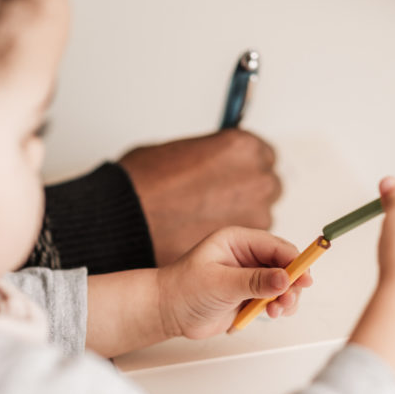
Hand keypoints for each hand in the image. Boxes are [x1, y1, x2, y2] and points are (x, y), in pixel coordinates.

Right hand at [119, 131, 281, 265]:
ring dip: (242, 219)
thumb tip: (218, 160)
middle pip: (266, 186)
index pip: (263, 156)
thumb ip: (212, 155)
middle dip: (247, 194)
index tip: (234, 178)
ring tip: (206, 221)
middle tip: (220, 202)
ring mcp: (256, 212)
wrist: (128, 223)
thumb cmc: (144, 186)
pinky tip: (207, 236)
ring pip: (259, 216)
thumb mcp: (180, 152)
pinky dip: (235, 243)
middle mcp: (257, 178)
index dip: (245, 169)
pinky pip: (248, 242)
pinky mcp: (245, 245)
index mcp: (243, 148)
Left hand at [157, 227, 312, 339]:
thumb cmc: (183, 289)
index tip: (304, 278)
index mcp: (238, 241)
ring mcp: (249, 277)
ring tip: (276, 310)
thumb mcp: (220, 283)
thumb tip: (285, 279)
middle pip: (285, 265)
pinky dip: (277, 307)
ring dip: (286, 298)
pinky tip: (270, 314)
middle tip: (288, 300)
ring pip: (282, 284)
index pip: (276, 247)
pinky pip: (273, 299)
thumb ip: (254, 281)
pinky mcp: (249, 296)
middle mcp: (247, 257)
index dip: (294, 261)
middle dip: (292, 283)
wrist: (167, 312)